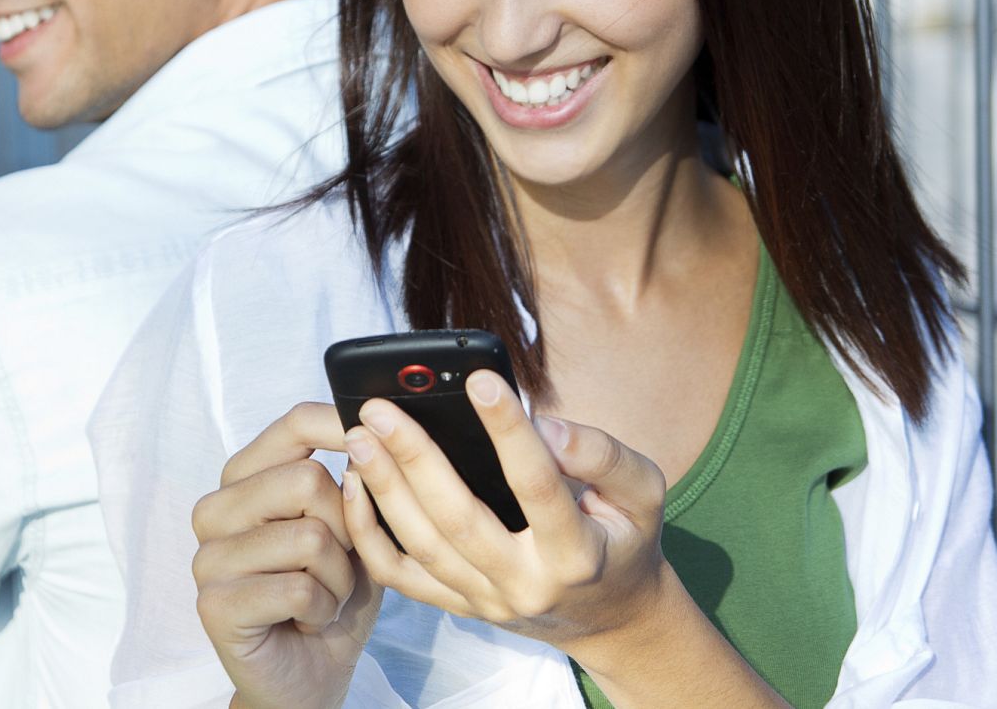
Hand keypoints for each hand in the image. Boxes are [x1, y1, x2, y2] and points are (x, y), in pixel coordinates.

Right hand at [192, 403, 382, 708]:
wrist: (310, 676)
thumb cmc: (331, 596)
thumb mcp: (354, 533)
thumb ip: (356, 485)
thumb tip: (371, 435)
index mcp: (246, 478)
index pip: (294, 423)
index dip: (342, 423)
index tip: (378, 435)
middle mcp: (216, 508)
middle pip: (309, 480)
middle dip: (347, 530)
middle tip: (336, 566)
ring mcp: (208, 556)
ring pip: (310, 537)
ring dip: (338, 579)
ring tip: (322, 597)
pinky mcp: (214, 604)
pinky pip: (298, 589)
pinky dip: (322, 611)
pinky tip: (306, 622)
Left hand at [339, 370, 667, 660]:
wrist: (611, 618)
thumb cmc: (623, 538)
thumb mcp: (644, 494)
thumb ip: (604, 456)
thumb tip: (547, 425)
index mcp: (576, 555)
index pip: (537, 486)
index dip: (509, 430)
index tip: (479, 378)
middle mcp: (525, 585)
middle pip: (458, 519)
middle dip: (414, 459)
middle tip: (378, 408)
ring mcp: (485, 600)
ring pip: (421, 546)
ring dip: (383, 488)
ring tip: (358, 436)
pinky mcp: (458, 606)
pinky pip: (400, 575)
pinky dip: (368, 533)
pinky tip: (353, 485)